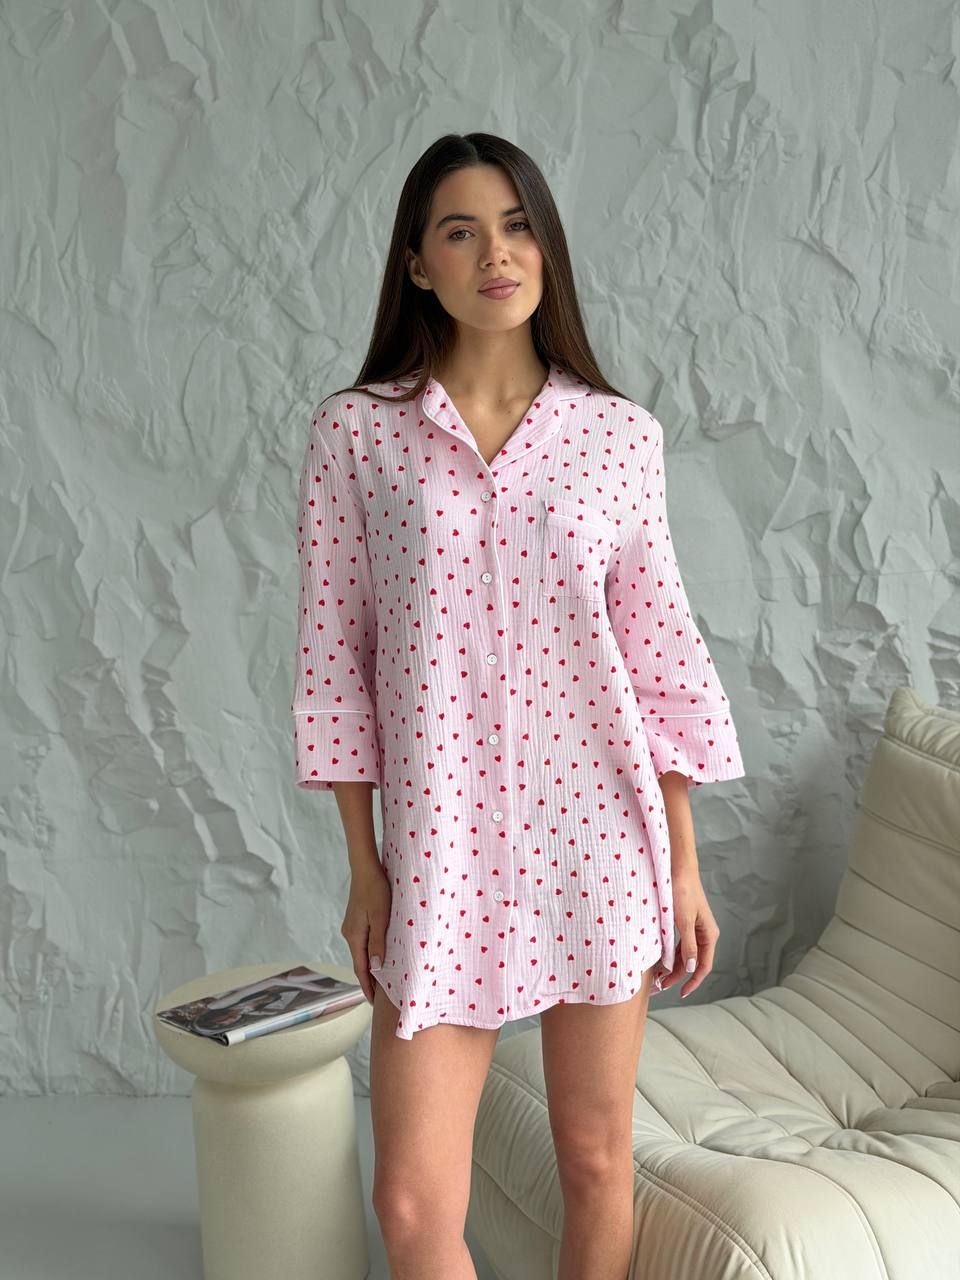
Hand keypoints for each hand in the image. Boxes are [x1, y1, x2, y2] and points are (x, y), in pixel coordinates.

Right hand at [340, 861, 391, 1004]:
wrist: (365, 868)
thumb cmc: (376, 890)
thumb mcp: (381, 916)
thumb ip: (378, 942)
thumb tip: (375, 967)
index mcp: (355, 936)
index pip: (361, 968)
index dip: (367, 986)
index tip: (374, 1003)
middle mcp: (350, 933)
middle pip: (359, 962)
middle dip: (369, 980)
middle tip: (380, 997)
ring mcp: (351, 926)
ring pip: (362, 952)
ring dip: (370, 966)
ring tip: (382, 980)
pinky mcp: (356, 919)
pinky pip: (363, 942)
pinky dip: (370, 953)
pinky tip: (378, 955)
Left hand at [654, 869, 718, 998]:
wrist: (678, 870)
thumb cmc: (683, 892)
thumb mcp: (684, 920)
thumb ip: (688, 945)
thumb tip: (692, 967)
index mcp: (709, 935)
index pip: (703, 966)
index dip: (693, 982)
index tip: (681, 993)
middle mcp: (704, 934)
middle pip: (693, 962)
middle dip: (679, 976)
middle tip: (662, 986)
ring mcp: (695, 929)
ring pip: (686, 954)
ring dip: (674, 966)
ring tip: (659, 977)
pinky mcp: (686, 924)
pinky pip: (680, 945)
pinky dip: (672, 954)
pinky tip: (662, 960)